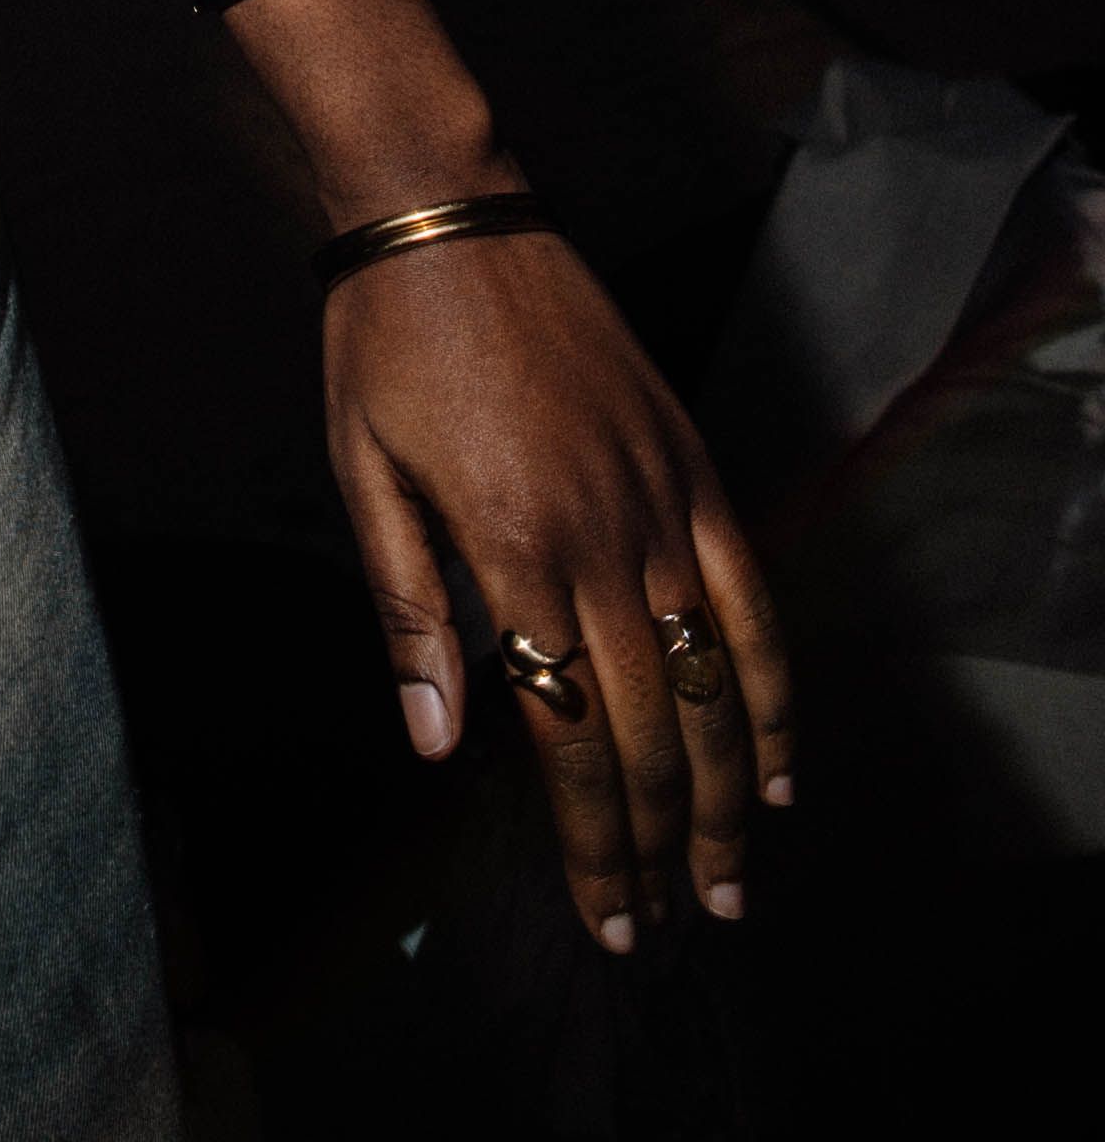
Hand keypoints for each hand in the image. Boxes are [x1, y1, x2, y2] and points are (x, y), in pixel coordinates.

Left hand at [328, 233, 791, 945]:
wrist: (447, 212)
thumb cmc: (384, 342)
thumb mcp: (363, 473)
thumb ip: (408, 612)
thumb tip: (436, 747)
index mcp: (511, 549)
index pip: (569, 739)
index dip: (594, 842)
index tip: (608, 918)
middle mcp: (600, 538)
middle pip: (652, 732)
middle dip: (665, 847)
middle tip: (670, 928)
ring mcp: (660, 501)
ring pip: (715, 683)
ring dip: (732, 796)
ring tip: (733, 883)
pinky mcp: (693, 464)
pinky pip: (751, 596)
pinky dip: (772, 687)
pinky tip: (778, 761)